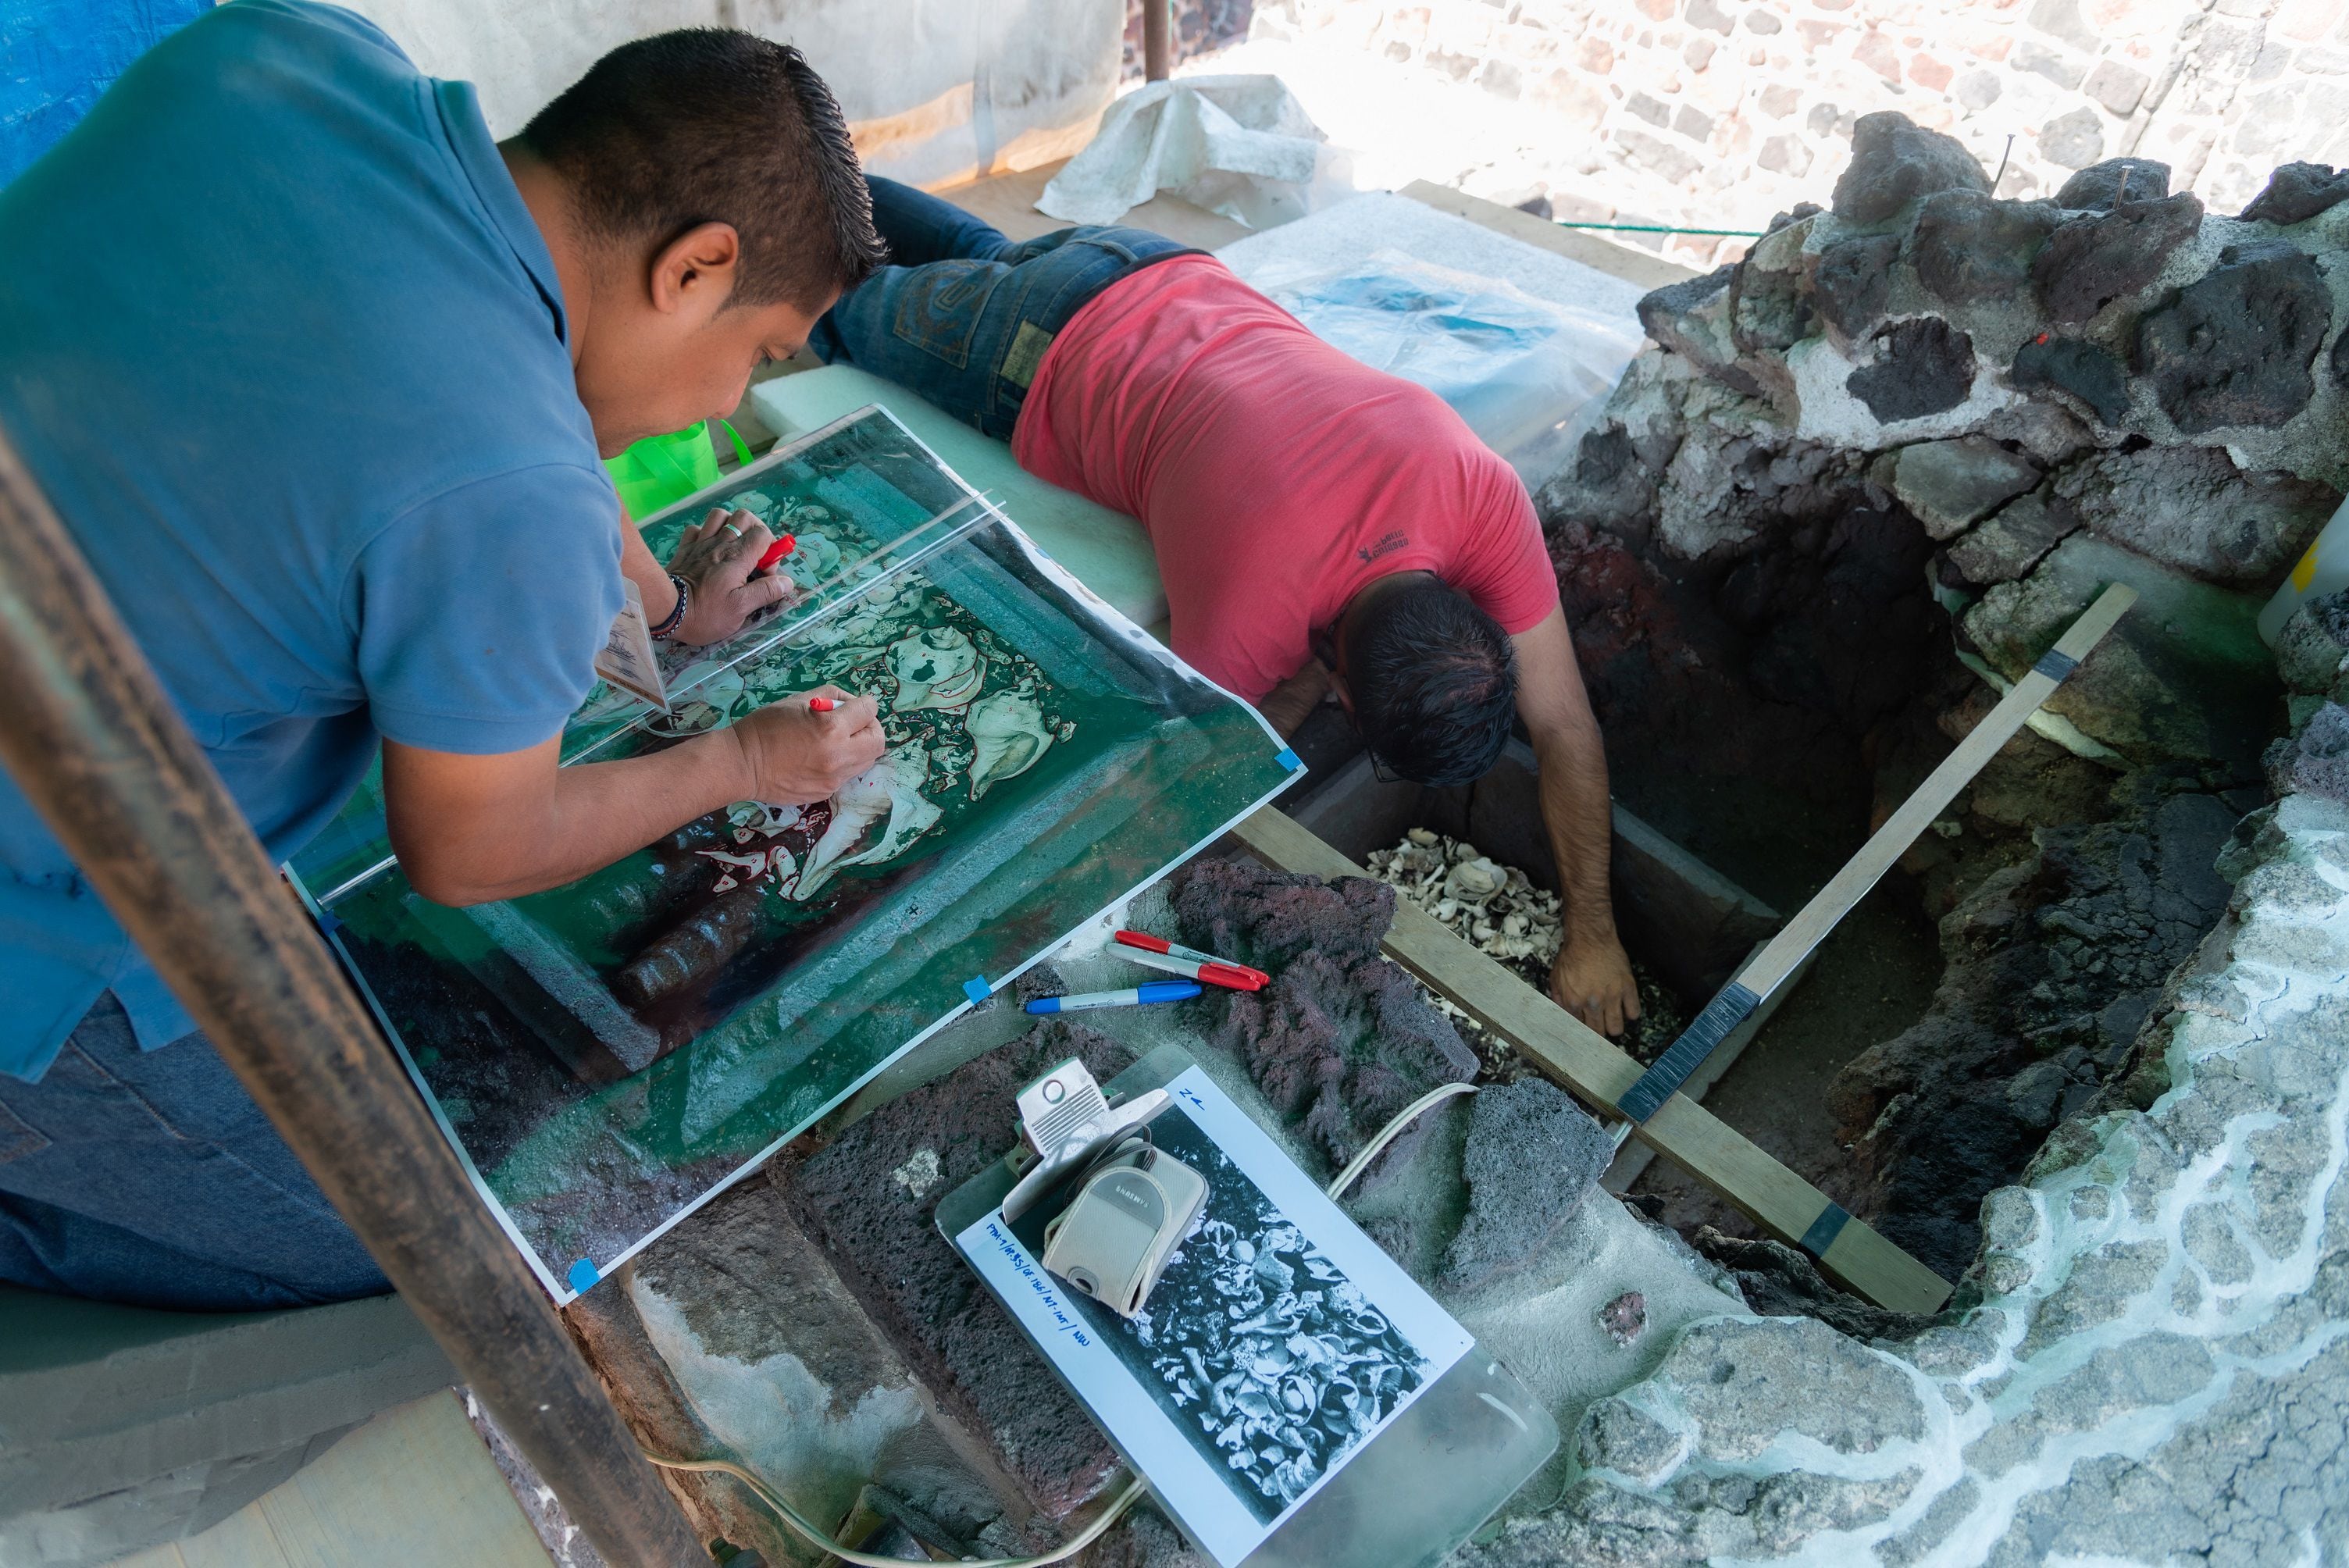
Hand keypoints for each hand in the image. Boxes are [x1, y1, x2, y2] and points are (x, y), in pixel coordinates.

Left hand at [664, 507, 799, 646]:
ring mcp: (701, 542)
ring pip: (720, 515)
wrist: (666, 610)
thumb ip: (766, 592)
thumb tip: (787, 582)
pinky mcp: (685, 547)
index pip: (763, 535)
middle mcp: (721, 543)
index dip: (771, 551)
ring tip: (733, 545)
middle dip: (755, 530)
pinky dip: (706, 533)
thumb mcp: (741, 609)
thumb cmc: (706, 613)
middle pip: (744, 517)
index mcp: (738, 557)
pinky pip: (697, 528)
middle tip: (754, 554)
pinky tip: (709, 548)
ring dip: (731, 525)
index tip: (765, 573)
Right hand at [727, 685, 885, 803]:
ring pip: (867, 761)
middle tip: (856, 724)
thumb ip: (832, 697)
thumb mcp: (799, 700)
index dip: (865, 704)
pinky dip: (843, 763)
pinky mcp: (827, 792)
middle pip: (878, 741)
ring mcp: (834, 778)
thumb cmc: (767, 726)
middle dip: (871, 727)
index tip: (857, 705)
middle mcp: (838, 756)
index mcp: (831, 728)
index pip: (869, 711)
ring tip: (839, 741)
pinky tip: (823, 757)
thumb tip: (852, 704)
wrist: (743, 764)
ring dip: (860, 747)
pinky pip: (848, 775)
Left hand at [1551, 931, 1639, 1036]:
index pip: (1579, 1029)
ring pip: (1617, 1028)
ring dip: (1614, 1027)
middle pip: (1598, 1032)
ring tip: (1612, 1022)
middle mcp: (1593, 1003)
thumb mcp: (1556, 977)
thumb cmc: (1572, 955)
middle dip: (1598, 1034)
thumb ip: (1558, 999)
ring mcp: (1612, 996)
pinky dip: (1630, 1013)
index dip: (1582, 1031)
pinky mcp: (1627, 987)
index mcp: (1573, 1002)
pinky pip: (1634, 1011)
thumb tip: (1563, 1016)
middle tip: (1599, 1029)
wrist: (1591, 937)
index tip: (1586, 1032)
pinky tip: (1625, 1009)